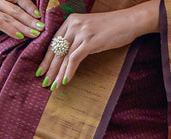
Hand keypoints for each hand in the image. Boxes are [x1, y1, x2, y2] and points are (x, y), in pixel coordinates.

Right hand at [0, 0, 44, 44]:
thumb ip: (8, 16)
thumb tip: (30, 24)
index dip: (29, 6)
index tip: (40, 18)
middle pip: (16, 8)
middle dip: (30, 19)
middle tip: (41, 29)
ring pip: (10, 15)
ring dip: (24, 26)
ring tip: (34, 35)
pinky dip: (11, 29)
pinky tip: (19, 36)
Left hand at [36, 1, 158, 89]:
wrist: (129, 22)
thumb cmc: (112, 27)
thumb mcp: (90, 29)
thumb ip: (79, 37)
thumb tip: (70, 55)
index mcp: (71, 20)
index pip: (54, 41)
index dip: (47, 58)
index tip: (42, 70)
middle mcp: (74, 25)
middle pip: (57, 50)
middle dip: (49, 68)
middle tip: (43, 82)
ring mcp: (81, 33)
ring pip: (64, 57)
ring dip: (58, 74)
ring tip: (53, 86)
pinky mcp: (90, 42)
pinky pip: (75, 59)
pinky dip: (69, 71)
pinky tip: (65, 81)